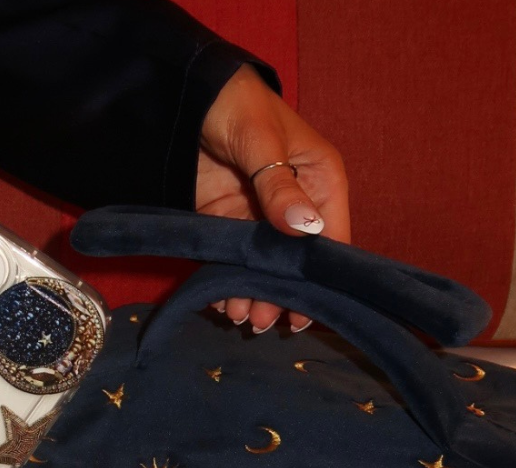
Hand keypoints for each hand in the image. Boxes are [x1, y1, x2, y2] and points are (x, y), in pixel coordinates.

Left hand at [196, 64, 349, 332]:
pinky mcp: (225, 224)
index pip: (330, 237)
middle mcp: (294, 205)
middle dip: (281, 293)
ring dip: (253, 294)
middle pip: (294, 261)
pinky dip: (227, 283)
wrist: (184, 97)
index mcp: (319, 180)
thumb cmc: (236, 104)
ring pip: (262, 267)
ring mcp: (258, 218)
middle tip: (265, 322)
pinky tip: (222, 302)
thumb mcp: (261, 141)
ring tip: (242, 318)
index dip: (321, 276)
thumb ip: (279, 186)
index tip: (307, 310)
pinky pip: (232, 261)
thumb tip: (304, 228)